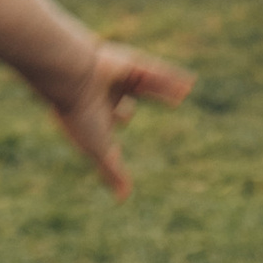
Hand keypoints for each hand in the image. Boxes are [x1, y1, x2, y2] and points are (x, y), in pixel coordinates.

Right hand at [37, 40, 193, 197]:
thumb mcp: (99, 149)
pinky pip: (155, 70)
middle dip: (127, 107)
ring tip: (182, 94)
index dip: (113, 124)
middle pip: (123, 101)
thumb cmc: (81, 114)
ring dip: (163, 90)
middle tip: (130, 112)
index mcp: (92, 112)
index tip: (118, 130)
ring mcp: (118, 77)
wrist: (73, 75)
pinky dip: (171, 77)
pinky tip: (189, 83)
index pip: (105, 120)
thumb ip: (112, 172)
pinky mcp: (131, 63)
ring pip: (144, 85)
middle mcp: (104, 93)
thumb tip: (122, 199)